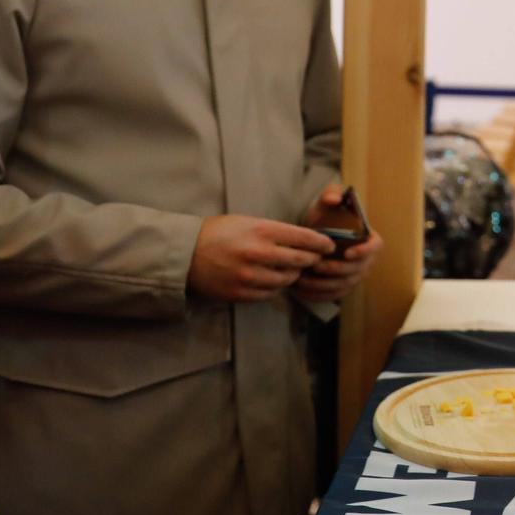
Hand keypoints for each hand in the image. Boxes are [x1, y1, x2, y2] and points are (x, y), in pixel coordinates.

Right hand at [188, 215, 336, 303]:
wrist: (185, 254)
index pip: (304, 238)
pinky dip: (275, 288)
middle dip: (311, 260)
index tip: (329, 245)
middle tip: (315, 259)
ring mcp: (250, 276)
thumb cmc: (217, 233)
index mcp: (262, 231)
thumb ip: (274, 231)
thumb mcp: (247, 221)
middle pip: (300, 260)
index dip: (321, 243)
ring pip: (287, 280)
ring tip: (293, 270)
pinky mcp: (241, 294)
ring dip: (293, 275)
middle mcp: (259, 254)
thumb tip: (302, 239)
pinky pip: (269, 294)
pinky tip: (273, 280)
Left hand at [293, 185, 383, 303]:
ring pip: (344, 285)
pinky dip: (318, 295)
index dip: (364, 251)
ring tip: (304, 279)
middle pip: (357, 269)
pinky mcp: (342, 286)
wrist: (316, 234)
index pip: (375, 246)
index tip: (347, 253)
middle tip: (316, 265)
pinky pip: (333, 295)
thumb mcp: (326, 201)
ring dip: (324, 285)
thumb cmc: (325, 215)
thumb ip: (331, 194)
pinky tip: (301, 292)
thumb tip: (333, 199)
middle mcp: (366, 259)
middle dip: (336, 269)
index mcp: (369, 237)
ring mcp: (355, 275)